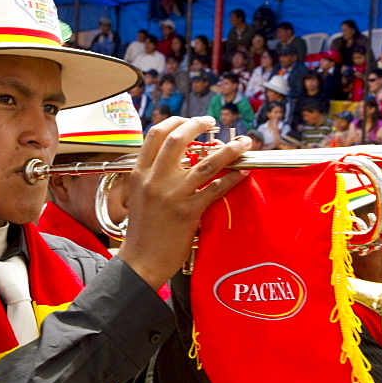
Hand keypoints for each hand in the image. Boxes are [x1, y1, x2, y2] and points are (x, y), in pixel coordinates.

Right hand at [118, 116, 249, 289]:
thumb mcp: (138, 196)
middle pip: (178, 139)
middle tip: (212, 122)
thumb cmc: (141, 232)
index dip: (175, 121)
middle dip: (198, 125)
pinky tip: (243, 172)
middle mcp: (154, 179)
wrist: (140, 261)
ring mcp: (172, 195)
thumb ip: (152, 176)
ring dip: (229, 149)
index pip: (155, 135)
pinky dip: (233, 178)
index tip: (189, 121)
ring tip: (243, 143)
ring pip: (206, 162)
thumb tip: (178, 161)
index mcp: (139, 173)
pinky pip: (216, 189)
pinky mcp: (188, 212)